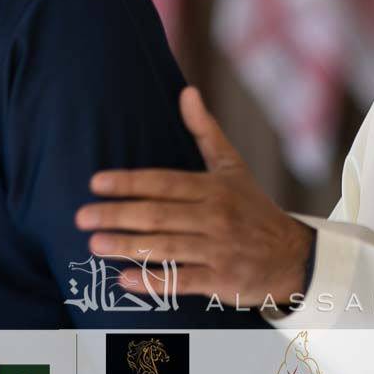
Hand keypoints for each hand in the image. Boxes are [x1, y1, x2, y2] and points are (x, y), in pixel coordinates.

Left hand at [76, 86, 313, 304]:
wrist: (292, 255)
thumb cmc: (253, 208)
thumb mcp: (233, 167)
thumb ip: (206, 132)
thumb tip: (186, 92)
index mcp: (214, 187)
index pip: (164, 182)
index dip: (129, 182)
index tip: (96, 183)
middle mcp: (215, 216)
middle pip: (159, 214)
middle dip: (117, 214)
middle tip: (81, 216)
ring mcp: (219, 249)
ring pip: (166, 246)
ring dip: (127, 246)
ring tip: (94, 243)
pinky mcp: (221, 280)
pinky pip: (181, 280)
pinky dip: (152, 281)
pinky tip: (124, 278)